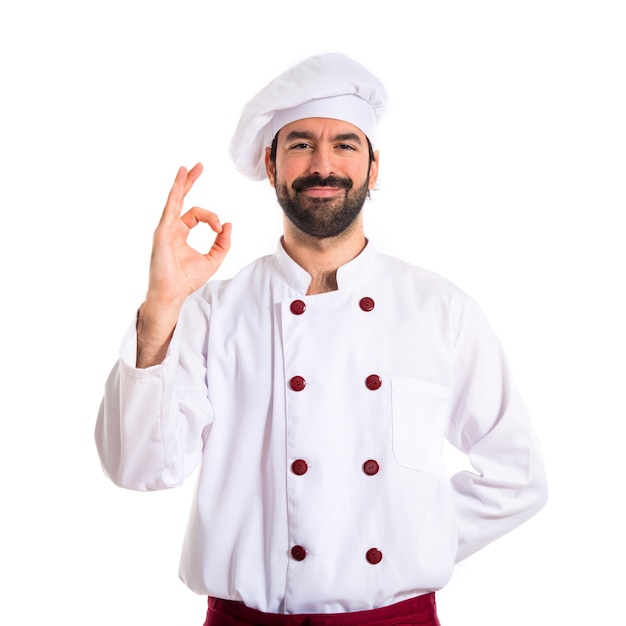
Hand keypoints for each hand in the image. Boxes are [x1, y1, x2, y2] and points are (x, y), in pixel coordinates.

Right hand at [137, 163, 231, 366]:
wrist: (172, 294)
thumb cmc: (187, 280)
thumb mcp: (213, 259)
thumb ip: (223, 243)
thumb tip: (228, 224)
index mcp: (180, 232)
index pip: (197, 215)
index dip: (212, 218)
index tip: (219, 229)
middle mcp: (170, 228)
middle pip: (180, 199)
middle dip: (189, 182)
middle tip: (198, 166)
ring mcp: (164, 229)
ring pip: (174, 201)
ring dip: (181, 184)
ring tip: (186, 168)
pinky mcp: (162, 233)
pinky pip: (169, 210)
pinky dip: (175, 195)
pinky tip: (179, 183)